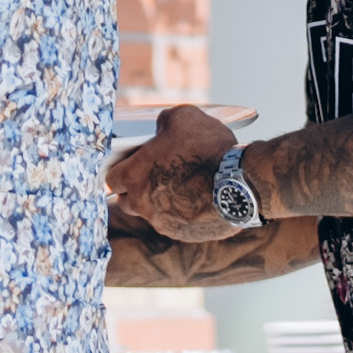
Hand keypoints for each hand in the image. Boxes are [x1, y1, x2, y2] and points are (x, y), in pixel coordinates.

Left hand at [107, 102, 257, 244]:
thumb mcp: (183, 117)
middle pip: (127, 201)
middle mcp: (144, 205)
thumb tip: (162, 127)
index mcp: (135, 176)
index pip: (111, 179)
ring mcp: (164, 223)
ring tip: (183, 186)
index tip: (130, 165)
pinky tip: (200, 199)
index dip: (121, 170)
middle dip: (137, 190)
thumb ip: (164, 122)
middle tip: (155, 176)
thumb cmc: (209, 148)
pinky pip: (178, 224)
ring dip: (162, 202)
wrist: (241, 182)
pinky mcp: (186, 235)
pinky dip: (184, 214)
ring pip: (154, 214)